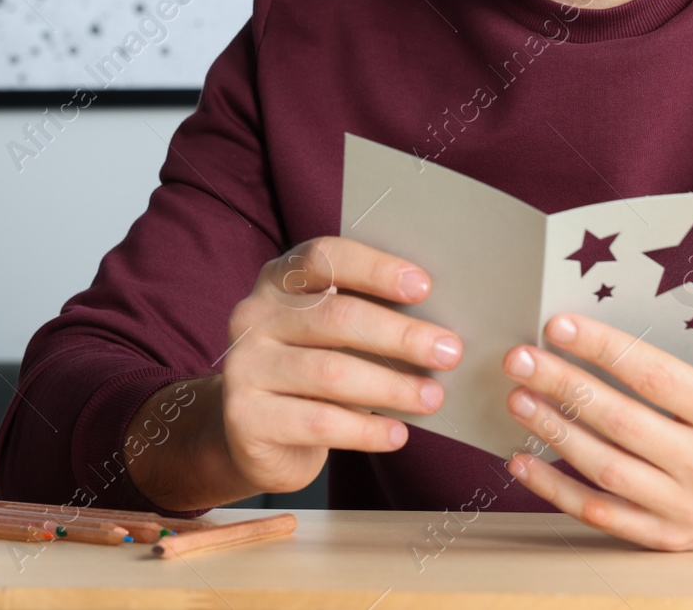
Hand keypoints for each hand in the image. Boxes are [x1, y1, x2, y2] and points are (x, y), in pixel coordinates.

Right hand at [221, 236, 462, 493]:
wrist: (252, 435)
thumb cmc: (310, 372)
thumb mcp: (330, 335)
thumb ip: (367, 317)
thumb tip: (439, 325)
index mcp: (279, 280)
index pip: (325, 258)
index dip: (375, 269)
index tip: (424, 287)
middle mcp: (254, 316)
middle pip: (334, 317)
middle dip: (400, 335)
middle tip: (449, 351)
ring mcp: (244, 368)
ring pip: (330, 372)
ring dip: (391, 386)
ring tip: (432, 398)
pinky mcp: (245, 419)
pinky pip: (318, 423)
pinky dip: (366, 430)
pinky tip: (397, 434)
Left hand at [498, 249, 692, 549]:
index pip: (656, 378)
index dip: (604, 350)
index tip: (559, 325)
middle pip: (621, 423)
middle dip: (564, 387)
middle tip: (520, 358)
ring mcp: (687, 507)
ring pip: (605, 470)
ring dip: (554, 433)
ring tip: (517, 398)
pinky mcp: (670, 536)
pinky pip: (604, 516)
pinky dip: (558, 492)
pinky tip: (524, 462)